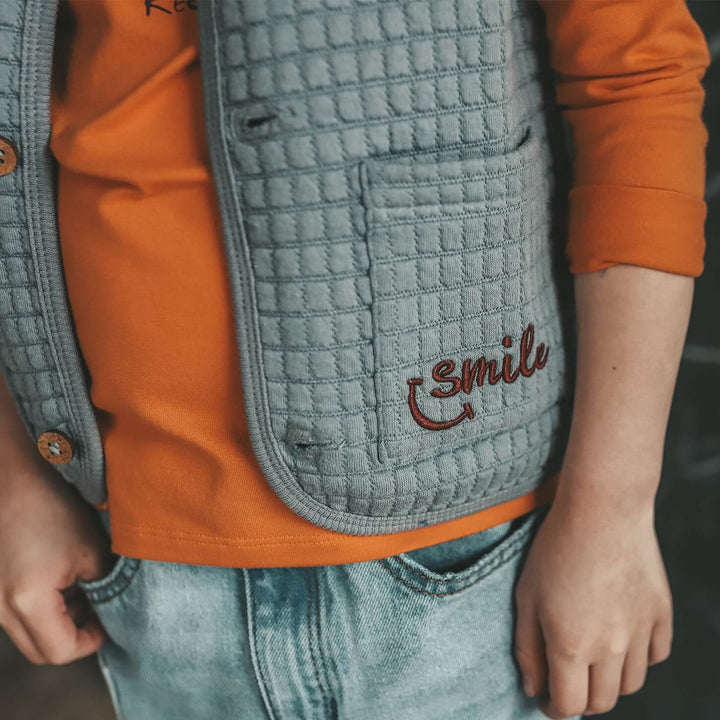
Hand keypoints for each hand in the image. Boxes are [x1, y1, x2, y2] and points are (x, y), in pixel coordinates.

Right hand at [0, 465, 113, 664]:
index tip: (108, 623)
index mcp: (27, 603)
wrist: (12, 477)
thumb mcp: (92, 551)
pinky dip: (40, 607)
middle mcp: (0, 609)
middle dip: (73, 637)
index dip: (90, 642)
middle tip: (98, 611)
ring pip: (27, 632)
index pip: (60, 651)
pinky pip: (16, 613)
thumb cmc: (54, 509)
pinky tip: (60, 578)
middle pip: (39, 650)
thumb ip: (102, 588)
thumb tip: (106, 607)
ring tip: (82, 589)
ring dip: (56, 622)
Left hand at [514, 490, 672, 717]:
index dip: (553, 708)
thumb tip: (533, 689)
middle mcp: (610, 647)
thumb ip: (527, 647)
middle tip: (567, 680)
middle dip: (581, 700)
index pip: (569, 706)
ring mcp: (640, 632)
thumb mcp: (526, 595)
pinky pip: (656, 655)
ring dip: (609, 681)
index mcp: (570, 645)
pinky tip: (621, 638)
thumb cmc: (555, 549)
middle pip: (602, 702)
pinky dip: (639, 657)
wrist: (602, 510)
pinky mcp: (661, 614)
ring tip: (592, 659)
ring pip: (631, 683)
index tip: (546, 699)